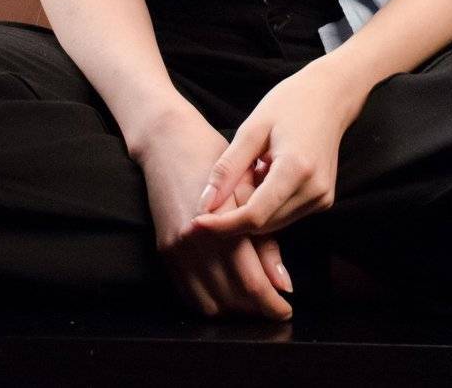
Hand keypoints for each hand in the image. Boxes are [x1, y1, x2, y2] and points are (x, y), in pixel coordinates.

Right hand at [135, 102, 294, 320]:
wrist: (169, 141)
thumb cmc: (215, 157)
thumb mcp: (248, 190)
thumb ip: (265, 239)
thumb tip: (283, 285)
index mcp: (220, 225)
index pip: (250, 281)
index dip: (272, 302)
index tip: (286, 308)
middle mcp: (194, 242)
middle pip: (231, 298)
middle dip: (258, 310)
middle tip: (276, 308)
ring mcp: (176, 248)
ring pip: (210, 304)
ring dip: (235, 311)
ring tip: (253, 304)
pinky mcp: (165, 251)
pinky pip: (188, 295)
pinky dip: (210, 303)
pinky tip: (227, 297)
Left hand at [189, 57, 357, 237]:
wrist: (330, 96)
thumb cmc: (289, 104)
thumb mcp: (252, 129)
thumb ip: (227, 168)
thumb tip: (204, 204)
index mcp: (297, 169)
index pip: (254, 215)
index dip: (222, 225)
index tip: (195, 223)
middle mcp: (314, 191)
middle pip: (262, 224)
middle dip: (235, 214)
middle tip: (222, 186)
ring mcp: (322, 199)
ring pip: (272, 224)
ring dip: (250, 210)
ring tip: (247, 174)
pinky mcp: (323, 201)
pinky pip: (284, 216)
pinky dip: (266, 206)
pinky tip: (262, 177)